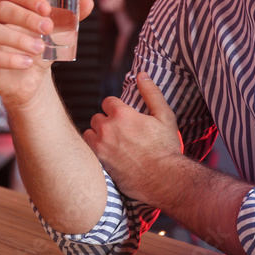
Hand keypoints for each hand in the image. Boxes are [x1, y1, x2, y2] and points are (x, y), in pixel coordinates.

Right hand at [0, 0, 93, 108]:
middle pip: (0, 9)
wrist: (30, 79)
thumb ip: (70, 17)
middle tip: (48, 29)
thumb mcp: (56, 32)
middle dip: (26, 17)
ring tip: (40, 49)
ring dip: (18, 39)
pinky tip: (27, 63)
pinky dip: (10, 59)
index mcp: (2, 4)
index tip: (48, 9)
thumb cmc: (38, 48)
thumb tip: (89, 2)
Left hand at [83, 72, 183, 203]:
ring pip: (89, 135)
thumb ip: (151, 93)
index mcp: (122, 115)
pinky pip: (88, 153)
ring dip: (97, 137)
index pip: (107, 102)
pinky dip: (95, 153)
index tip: (124, 116)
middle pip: (96, 118)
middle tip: (120, 131)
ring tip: (112, 144)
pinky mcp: (98, 164)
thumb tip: (142, 75)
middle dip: (106, 122)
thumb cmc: (166, 148)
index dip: (116, 108)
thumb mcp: (165, 116)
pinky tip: (109, 157)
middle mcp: (107, 129)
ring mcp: (100, 148)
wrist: (164, 179)